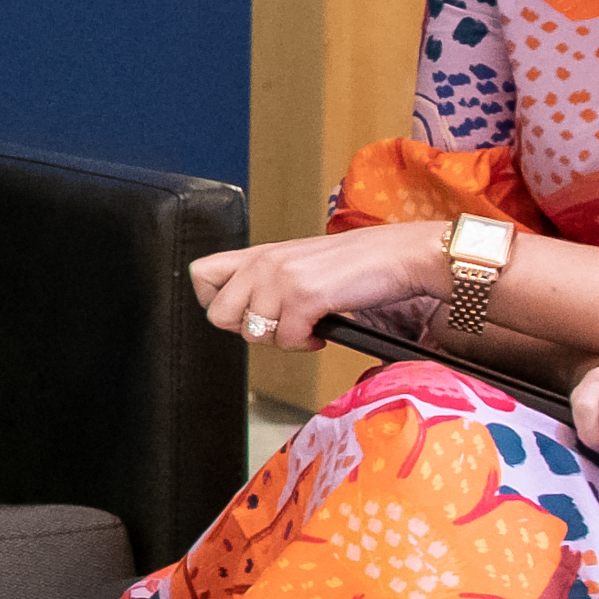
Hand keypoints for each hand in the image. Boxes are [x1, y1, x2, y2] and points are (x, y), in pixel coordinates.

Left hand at [190, 222, 446, 350]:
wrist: (399, 255)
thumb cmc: (354, 264)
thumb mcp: (297, 263)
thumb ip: (265, 280)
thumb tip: (242, 316)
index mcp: (258, 254)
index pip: (199, 275)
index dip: (214, 302)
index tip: (243, 313)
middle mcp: (263, 262)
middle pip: (219, 314)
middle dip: (249, 331)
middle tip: (280, 327)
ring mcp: (282, 278)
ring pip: (252, 333)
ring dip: (281, 341)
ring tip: (305, 328)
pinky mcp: (305, 296)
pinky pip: (287, 339)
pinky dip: (306, 344)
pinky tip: (321, 331)